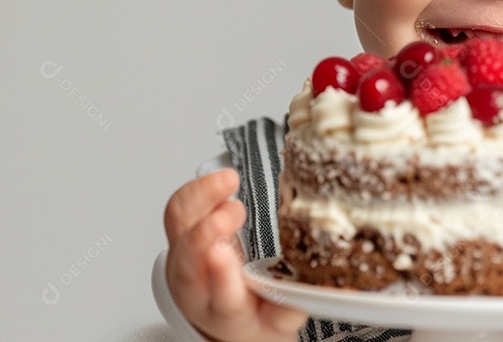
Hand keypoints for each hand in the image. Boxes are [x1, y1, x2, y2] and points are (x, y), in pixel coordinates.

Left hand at [164, 169, 306, 341]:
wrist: (221, 316)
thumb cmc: (251, 315)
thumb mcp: (277, 322)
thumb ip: (294, 306)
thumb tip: (323, 284)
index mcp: (227, 312)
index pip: (221, 297)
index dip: (222, 276)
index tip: (224, 254)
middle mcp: (197, 285)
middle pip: (188, 258)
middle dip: (207, 230)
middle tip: (234, 211)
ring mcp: (185, 257)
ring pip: (178, 226)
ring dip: (200, 199)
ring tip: (229, 181)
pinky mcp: (182, 234)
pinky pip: (179, 207)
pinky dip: (197, 189)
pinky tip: (221, 180)